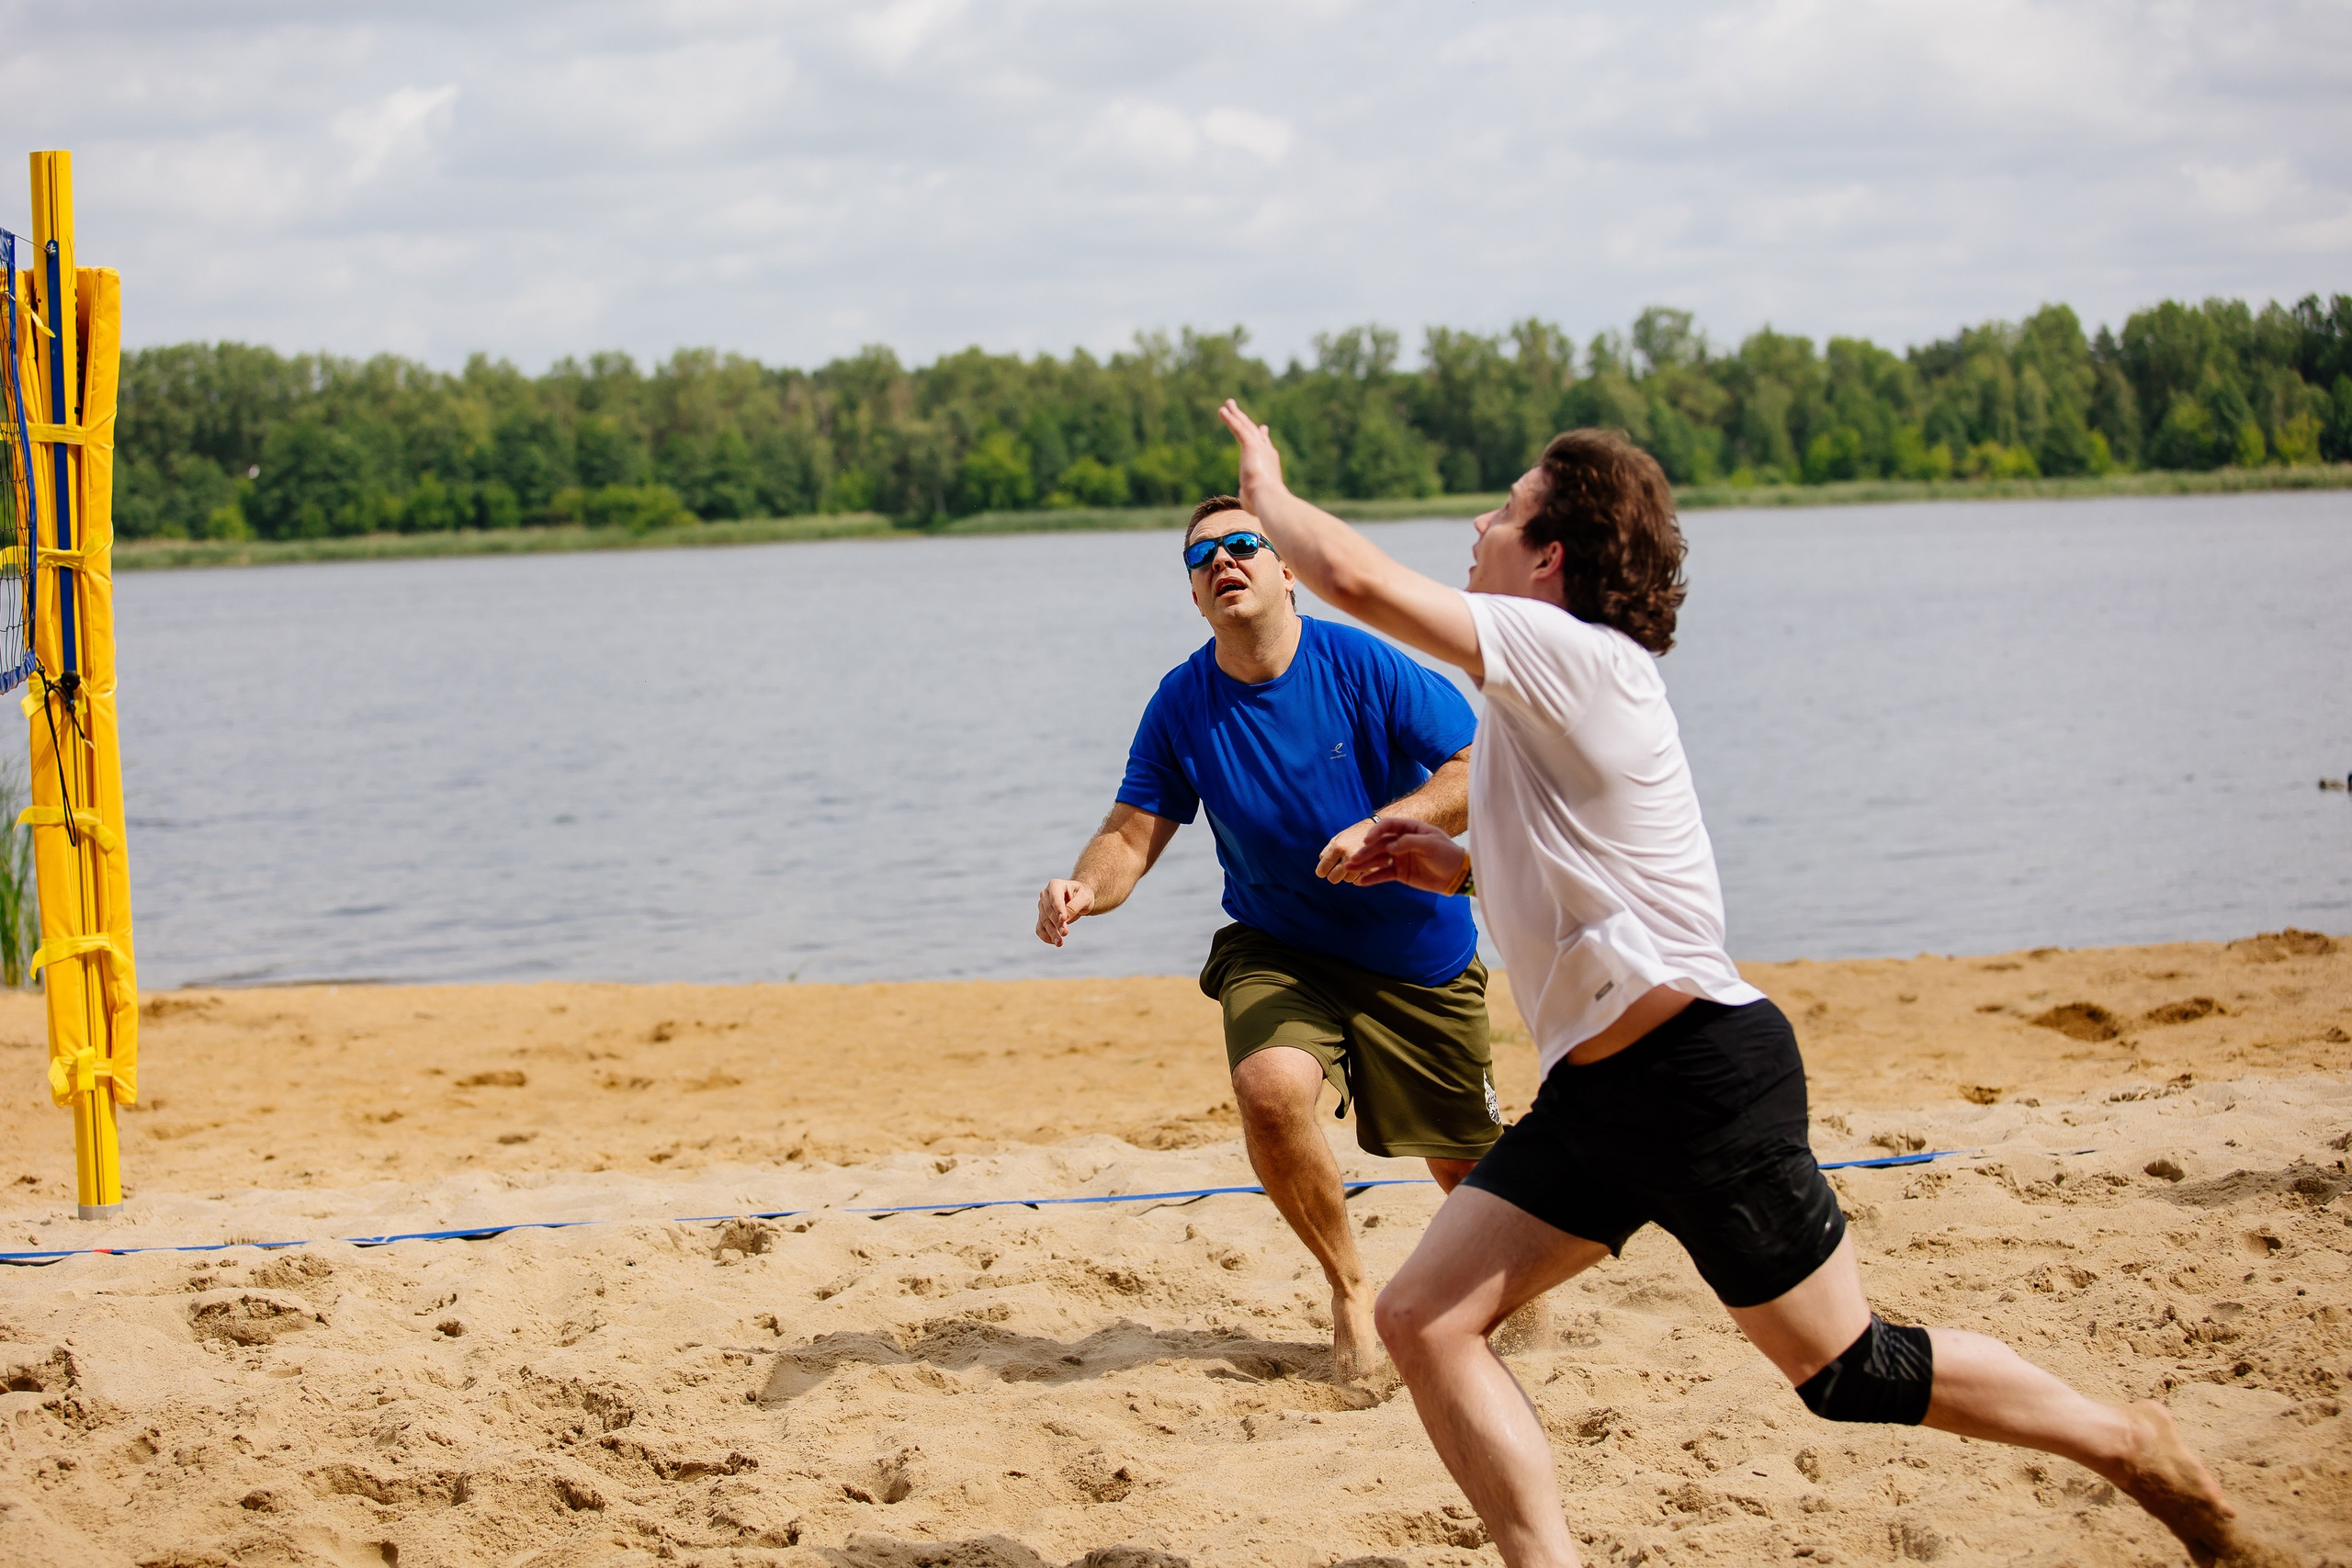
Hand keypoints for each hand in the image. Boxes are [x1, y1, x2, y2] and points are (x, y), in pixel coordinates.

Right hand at [1036, 879, 1094, 945]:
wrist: (1079, 897)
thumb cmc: (1082, 894)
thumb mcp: (1085, 897)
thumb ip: (1075, 906)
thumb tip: (1064, 919)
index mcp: (1055, 885)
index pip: (1055, 898)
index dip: (1058, 909)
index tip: (1063, 919)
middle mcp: (1045, 895)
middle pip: (1048, 911)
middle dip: (1056, 923)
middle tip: (1065, 932)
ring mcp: (1042, 906)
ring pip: (1044, 921)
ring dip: (1052, 933)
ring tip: (1060, 943)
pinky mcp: (1042, 917)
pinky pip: (1040, 928)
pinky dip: (1045, 936)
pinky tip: (1054, 942)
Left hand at [1216, 399, 1286, 513]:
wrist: (1268, 497)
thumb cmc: (1262, 503)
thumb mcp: (1254, 499)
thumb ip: (1249, 494)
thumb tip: (1245, 497)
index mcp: (1270, 464)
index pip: (1265, 446)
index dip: (1262, 436)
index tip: (1262, 429)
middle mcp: (1266, 451)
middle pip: (1254, 431)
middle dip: (1245, 419)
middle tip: (1237, 409)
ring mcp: (1259, 446)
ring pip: (1245, 425)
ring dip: (1236, 414)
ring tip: (1227, 404)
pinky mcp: (1251, 445)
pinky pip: (1238, 428)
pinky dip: (1230, 418)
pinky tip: (1222, 411)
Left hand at [1315, 819, 1376, 883]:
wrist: (1379, 827)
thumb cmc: (1355, 833)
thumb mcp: (1339, 838)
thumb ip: (1327, 852)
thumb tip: (1321, 870)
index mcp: (1338, 847)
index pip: (1322, 870)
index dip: (1322, 871)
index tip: (1324, 870)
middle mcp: (1349, 856)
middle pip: (1333, 878)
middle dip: (1334, 874)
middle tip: (1338, 868)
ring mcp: (1361, 863)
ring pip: (1347, 880)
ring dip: (1347, 874)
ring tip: (1353, 862)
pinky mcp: (1372, 868)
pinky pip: (1358, 881)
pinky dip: (1357, 876)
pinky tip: (1360, 866)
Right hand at [1343, 817, 1467, 894]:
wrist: (1457, 876)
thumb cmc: (1447, 854)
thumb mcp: (1431, 844)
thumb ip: (1409, 843)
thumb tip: (1389, 847)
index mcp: (1409, 829)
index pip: (1388, 826)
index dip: (1375, 832)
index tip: (1366, 841)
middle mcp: (1401, 842)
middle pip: (1379, 845)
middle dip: (1365, 852)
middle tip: (1352, 860)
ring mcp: (1399, 858)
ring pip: (1378, 860)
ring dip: (1364, 864)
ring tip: (1349, 869)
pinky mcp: (1400, 873)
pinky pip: (1383, 874)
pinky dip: (1372, 878)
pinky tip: (1360, 882)